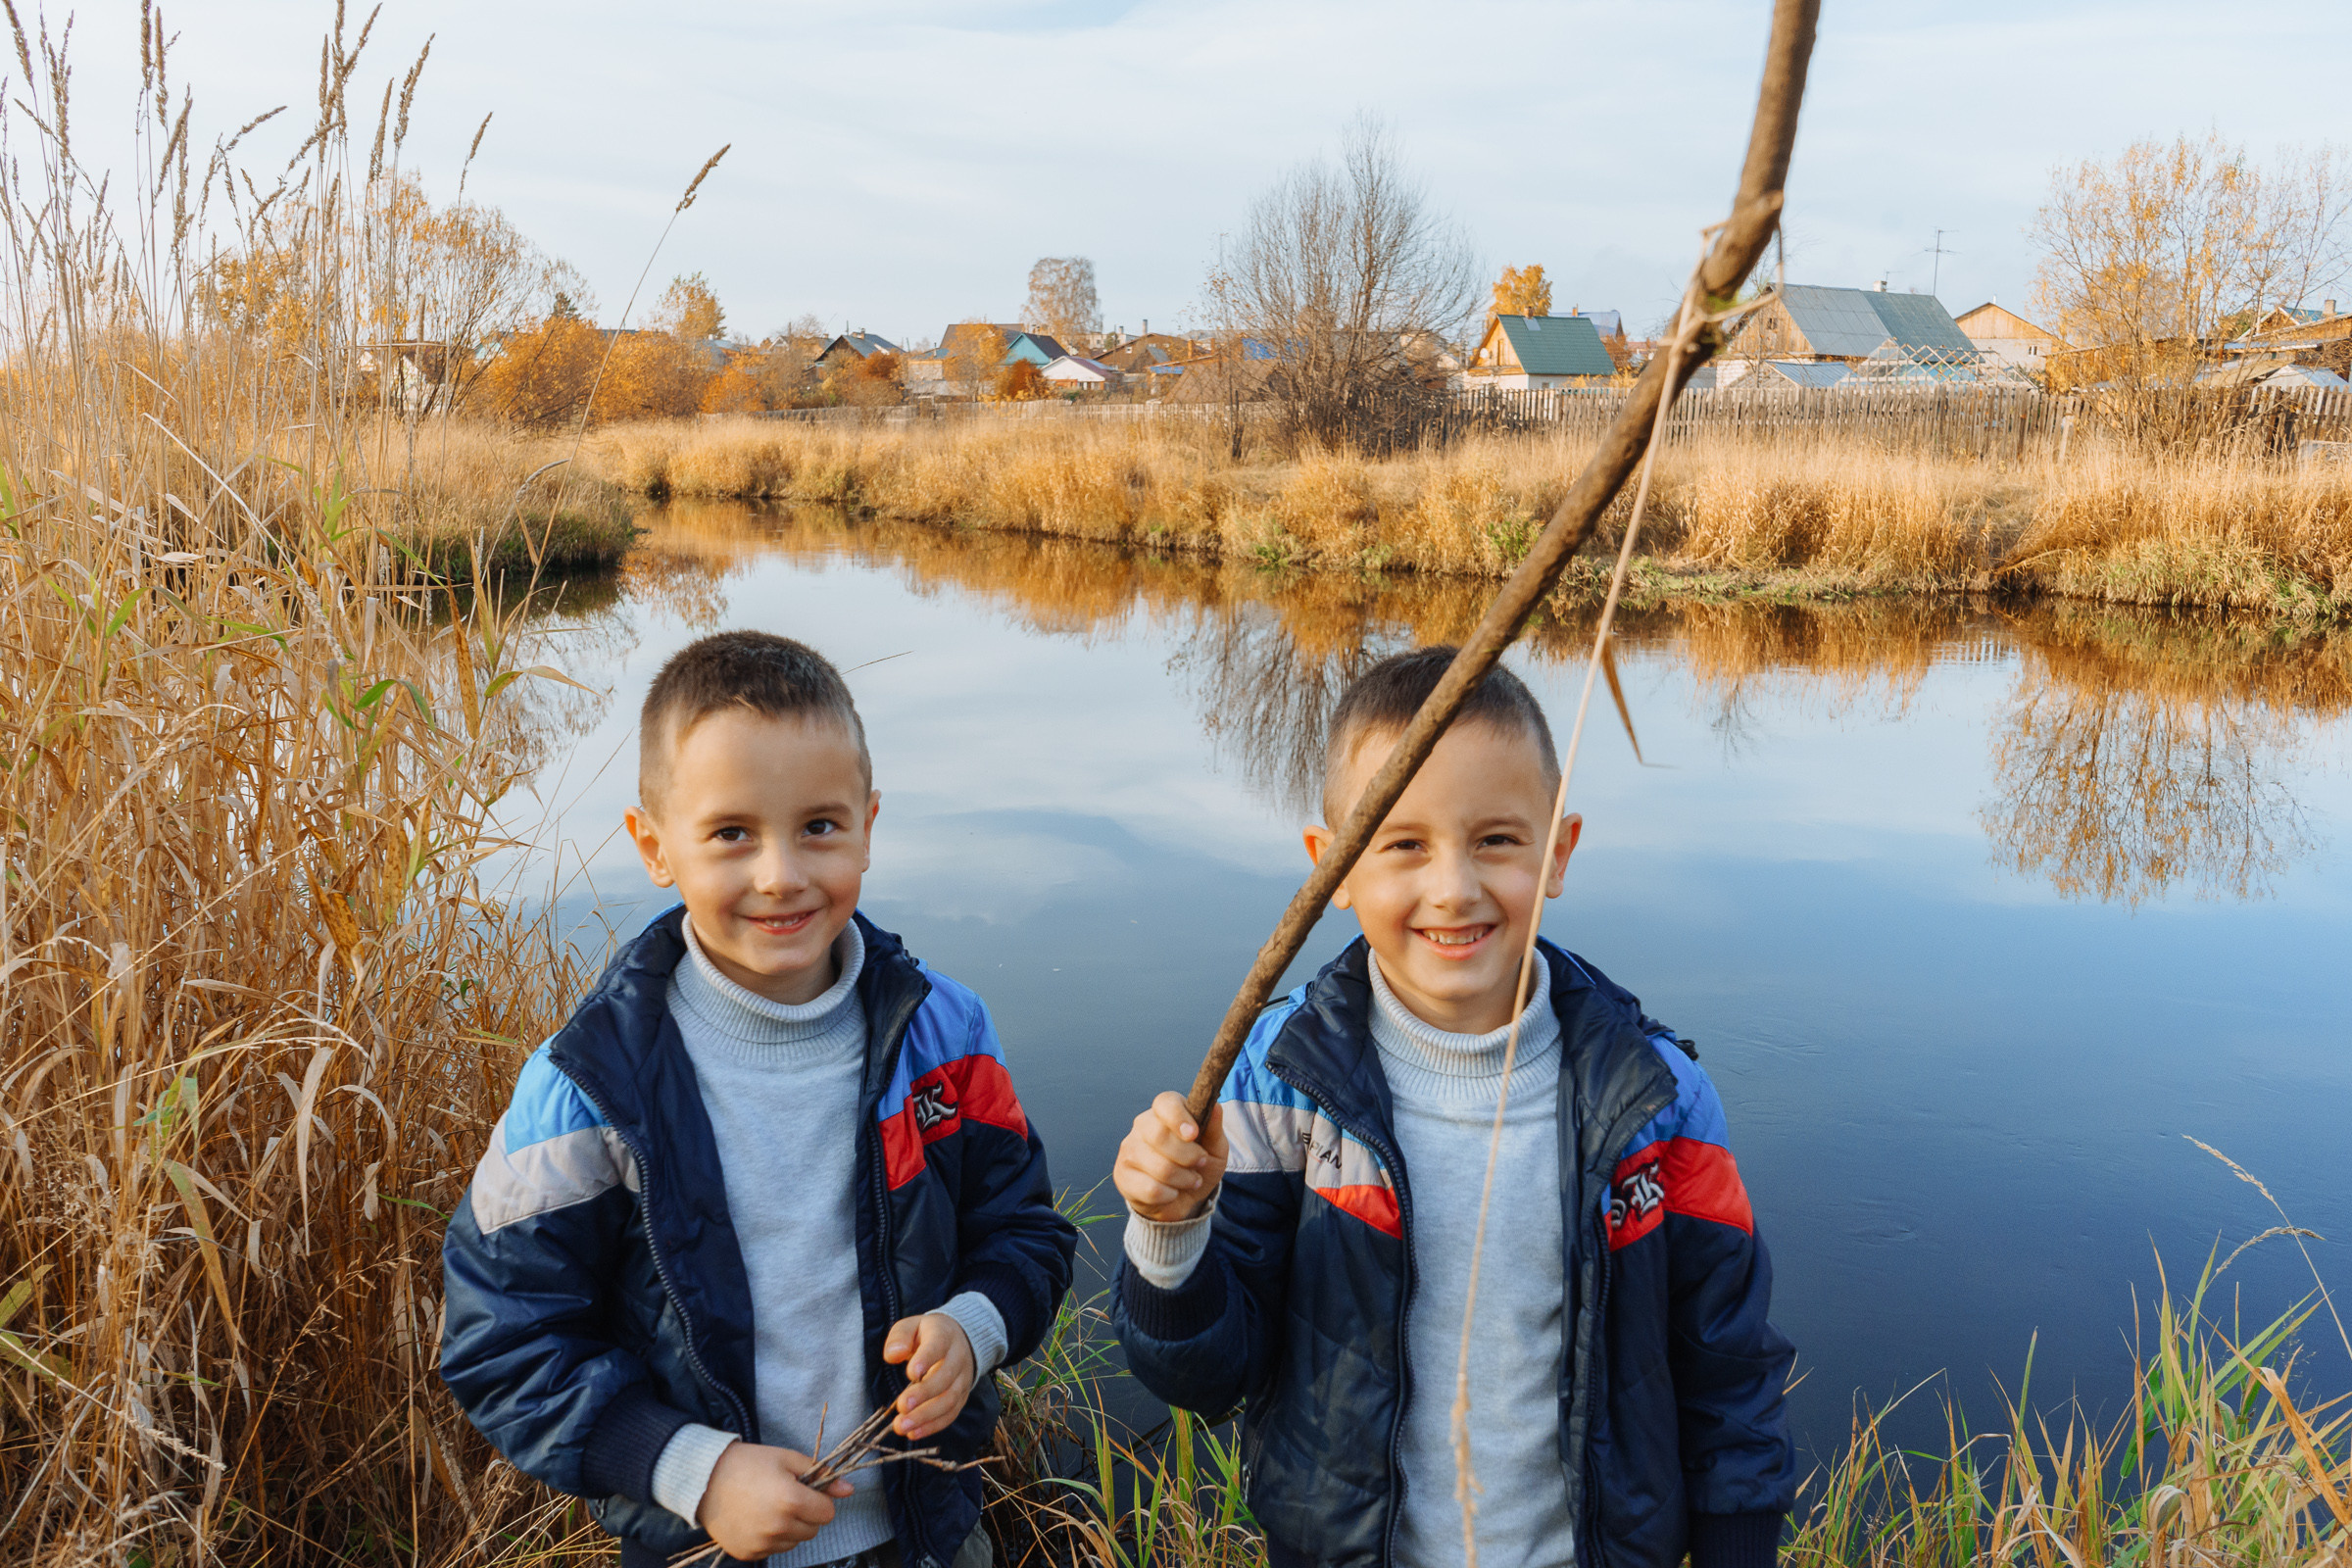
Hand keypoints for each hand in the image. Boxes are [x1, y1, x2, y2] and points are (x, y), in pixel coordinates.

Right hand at [697, 1442, 850, 1560]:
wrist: (703, 1480)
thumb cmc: (748, 1464)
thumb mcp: (786, 1459)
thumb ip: (821, 1474)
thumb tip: (849, 1489)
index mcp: (791, 1501)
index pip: (827, 1513)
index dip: (820, 1500)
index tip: (806, 1490)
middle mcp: (778, 1527)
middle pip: (814, 1530)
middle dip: (807, 1514)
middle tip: (786, 1497)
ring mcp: (762, 1544)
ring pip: (795, 1541)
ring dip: (790, 1527)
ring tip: (769, 1507)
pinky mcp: (748, 1554)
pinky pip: (774, 1550)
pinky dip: (771, 1538)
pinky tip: (756, 1519)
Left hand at [885, 1312, 974, 1439]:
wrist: (960, 1339)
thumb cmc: (927, 1334)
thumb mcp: (911, 1326)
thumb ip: (899, 1337)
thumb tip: (892, 1355)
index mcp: (944, 1336)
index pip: (938, 1346)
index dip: (926, 1360)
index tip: (911, 1373)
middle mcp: (958, 1358)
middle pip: (945, 1378)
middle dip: (923, 1395)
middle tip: (901, 1407)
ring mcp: (962, 1380)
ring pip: (949, 1400)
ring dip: (926, 1416)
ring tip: (902, 1426)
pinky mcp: (962, 1397)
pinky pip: (950, 1414)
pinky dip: (933, 1426)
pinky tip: (914, 1432)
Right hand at [1114, 1092, 1228, 1223]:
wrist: (1183, 1199)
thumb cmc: (1198, 1166)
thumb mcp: (1215, 1149)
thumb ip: (1215, 1129)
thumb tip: (1217, 1107)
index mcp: (1165, 1111)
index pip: (1165, 1102)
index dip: (1179, 1117)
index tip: (1194, 1134)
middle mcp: (1142, 1125)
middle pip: (1159, 1136)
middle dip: (1188, 1156)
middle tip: (1201, 1162)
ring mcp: (1129, 1150)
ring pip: (1159, 1167)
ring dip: (1184, 1179)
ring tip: (1191, 1180)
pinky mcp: (1122, 1176)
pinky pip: (1150, 1189)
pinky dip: (1170, 1195)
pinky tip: (1172, 1192)